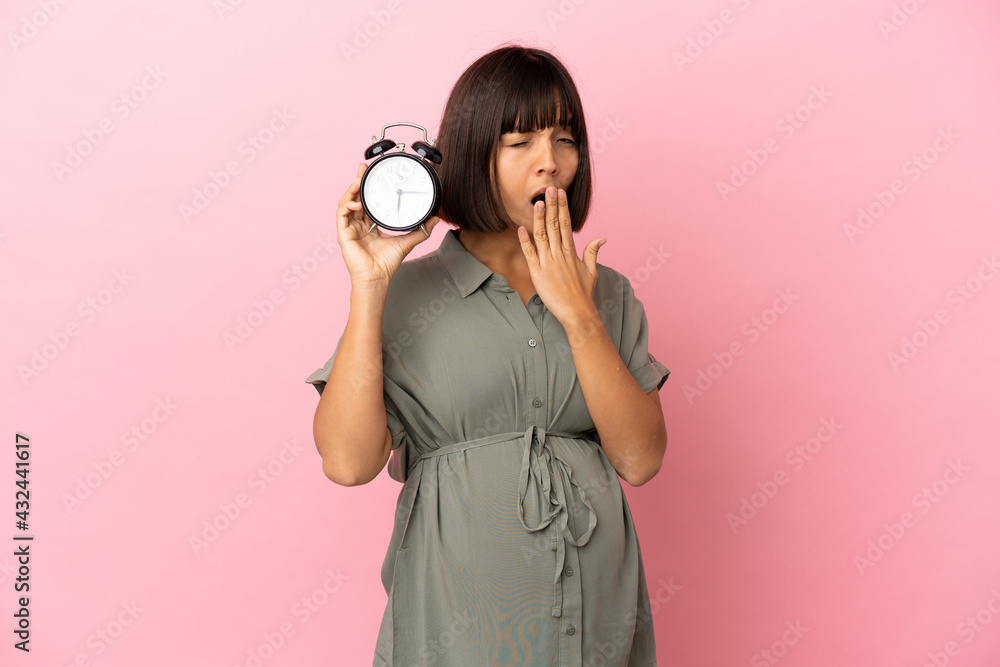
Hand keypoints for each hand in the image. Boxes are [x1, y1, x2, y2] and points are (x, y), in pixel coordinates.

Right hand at [337, 163, 439, 292]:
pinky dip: (347, 205)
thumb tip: (435, 219)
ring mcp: (350, 228)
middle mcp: (358, 224)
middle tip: (363, 167)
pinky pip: (341, 214)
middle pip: (355, 197)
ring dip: (351, 189)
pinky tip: (356, 202)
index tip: (373, 173)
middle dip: (358, 181)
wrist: (378, 277)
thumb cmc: (388, 263)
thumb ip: (421, 229)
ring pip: (346, 202)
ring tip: (359, 179)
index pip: (368, 201)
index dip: (369, 187)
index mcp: (370, 225)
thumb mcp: (408, 240)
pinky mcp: (344, 234)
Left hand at [516, 186, 605, 326]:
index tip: (560, 193)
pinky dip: (525, 241)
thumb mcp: (591, 271)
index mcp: (571, 252)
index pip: (566, 224)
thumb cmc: (583, 293)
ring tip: (538, 202)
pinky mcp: (538, 273)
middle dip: (552, 205)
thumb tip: (601, 238)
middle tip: (548, 188)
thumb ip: (592, 253)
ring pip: (543, 235)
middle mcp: (560, 254)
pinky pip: (530, 254)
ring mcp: (548, 263)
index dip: (562, 207)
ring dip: (540, 218)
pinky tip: (522, 228)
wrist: (577, 312)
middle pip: (555, 224)